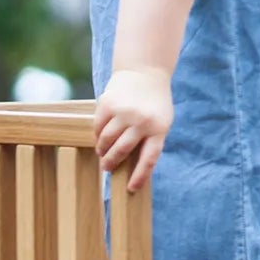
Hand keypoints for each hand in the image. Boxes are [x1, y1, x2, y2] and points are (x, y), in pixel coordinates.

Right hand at [94, 66, 172, 190]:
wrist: (145, 71)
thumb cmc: (155, 103)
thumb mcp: (161, 122)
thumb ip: (151, 140)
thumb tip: (134, 167)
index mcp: (158, 129)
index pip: (149, 159)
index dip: (139, 176)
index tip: (131, 188)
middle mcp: (141, 122)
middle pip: (122, 151)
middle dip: (112, 163)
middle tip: (107, 169)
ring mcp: (124, 112)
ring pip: (107, 140)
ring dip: (103, 150)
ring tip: (102, 153)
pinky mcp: (108, 103)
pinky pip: (98, 126)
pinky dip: (97, 134)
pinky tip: (99, 136)